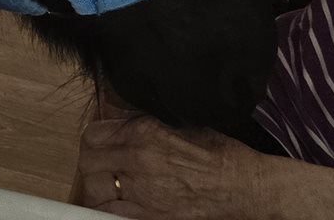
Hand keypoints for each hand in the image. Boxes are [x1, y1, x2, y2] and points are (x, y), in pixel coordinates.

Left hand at [77, 114, 260, 217]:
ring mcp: (143, 191)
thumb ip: (144, 125)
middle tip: (103, 169)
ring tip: (107, 189)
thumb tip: (122, 127)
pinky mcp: (152, 217)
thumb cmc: (220, 155)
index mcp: (143, 132)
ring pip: (94, 190)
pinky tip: (115, 206)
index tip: (100, 146)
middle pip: (88, 163)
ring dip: (97, 189)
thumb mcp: (179, 124)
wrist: (245, 187)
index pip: (92, 135)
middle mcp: (137, 160)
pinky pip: (112, 215)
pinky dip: (108, 210)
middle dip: (92, 165)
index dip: (94, 141)